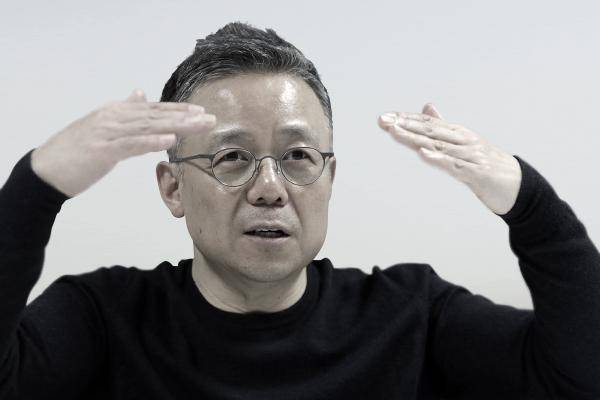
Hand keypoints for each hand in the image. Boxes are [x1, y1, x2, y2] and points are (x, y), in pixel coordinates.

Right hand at [31, 89, 215, 197]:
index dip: (178, 111)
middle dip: (186, 117)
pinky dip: (151, 141)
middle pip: (156, 116)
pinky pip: (132, 144)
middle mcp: (114, 117)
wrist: (46, 170)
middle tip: (211, 119)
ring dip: (176, 126)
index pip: (153, 110)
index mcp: (116, 112)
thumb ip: (123, 110)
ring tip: (199, 126)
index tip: (201, 113)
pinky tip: (170, 140)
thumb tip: (139, 93)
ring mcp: (108, 132)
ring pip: (149, 127)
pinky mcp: (102, 149)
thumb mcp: (102, 126)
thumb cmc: (76, 151)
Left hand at [377, 103, 521, 215]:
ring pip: (437, 145)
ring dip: (414, 139)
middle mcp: (462, 141)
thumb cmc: (487, 165)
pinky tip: (423, 154)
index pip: (427, 124)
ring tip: (394, 132)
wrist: (519, 186)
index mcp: (457, 134)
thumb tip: (426, 108)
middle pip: (429, 131)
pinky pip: (453, 165)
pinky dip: (438, 159)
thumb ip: (443, 128)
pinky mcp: (476, 173)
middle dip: (404, 125)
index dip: (405, 120)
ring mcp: (469, 156)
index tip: (384, 118)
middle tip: (382, 121)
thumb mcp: (463, 144)